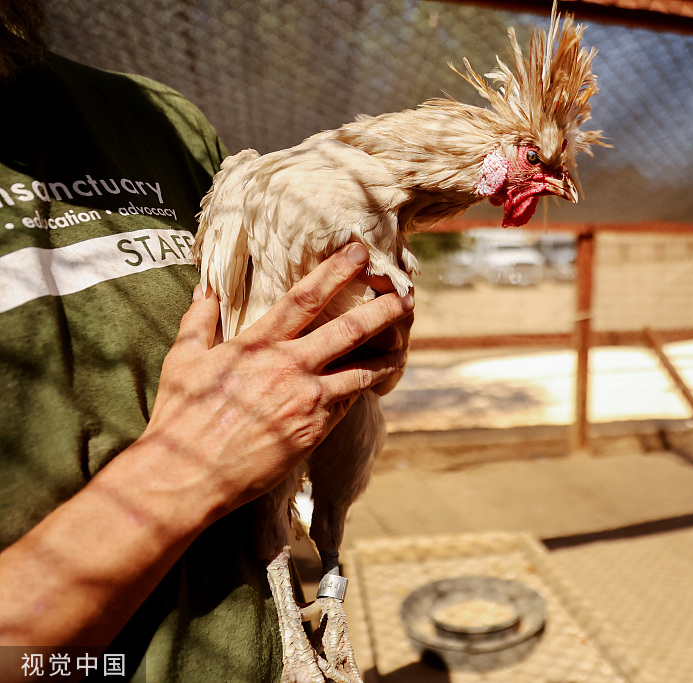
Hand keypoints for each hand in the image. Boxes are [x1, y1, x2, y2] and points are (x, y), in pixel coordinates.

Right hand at [140, 243, 413, 511]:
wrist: (187, 475)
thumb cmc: (180, 417)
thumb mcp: (183, 360)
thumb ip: (199, 320)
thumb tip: (205, 287)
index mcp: (257, 344)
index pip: (304, 298)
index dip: (335, 271)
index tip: (359, 253)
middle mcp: (288, 367)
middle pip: (348, 331)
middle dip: (382, 310)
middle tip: (408, 295)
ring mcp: (305, 401)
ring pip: (361, 372)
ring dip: (386, 357)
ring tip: (403, 346)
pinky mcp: (314, 431)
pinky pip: (346, 405)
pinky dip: (360, 391)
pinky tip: (372, 384)